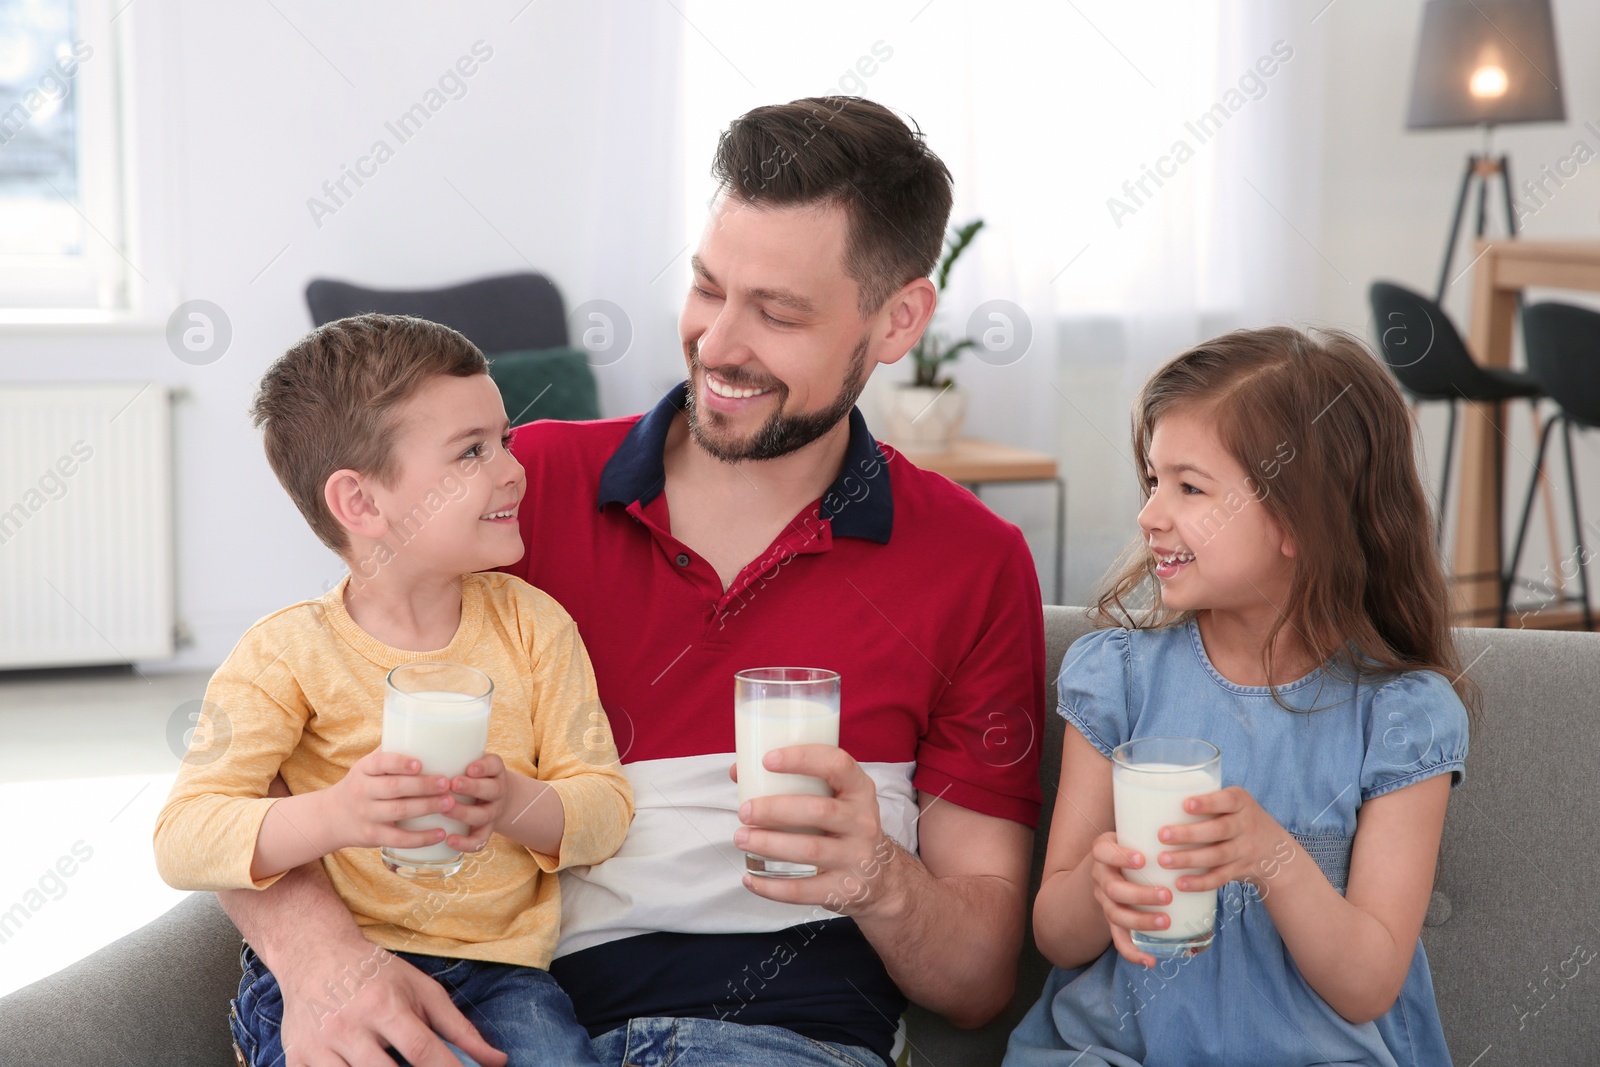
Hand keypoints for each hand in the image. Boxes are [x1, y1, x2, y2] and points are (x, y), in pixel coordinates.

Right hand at [278, 935, 506, 1066]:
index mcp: (385, 1004)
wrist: (315, 954)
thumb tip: (496, 1061)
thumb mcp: (422, 990)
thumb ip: (459, 1029)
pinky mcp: (297, 1060)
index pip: (423, 1051)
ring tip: (392, 1064)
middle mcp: (349, 1026)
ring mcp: (319, 1046)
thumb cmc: (377, 974)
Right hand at [321, 750, 453, 852]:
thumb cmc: (362, 785)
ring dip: (427, 807)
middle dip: (423, 785)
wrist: (331, 817)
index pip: (380, 763)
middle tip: (447, 783)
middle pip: (394, 787)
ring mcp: (367, 815)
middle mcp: (363, 791)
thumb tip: (427, 733)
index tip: (420, 764)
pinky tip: (441, 833)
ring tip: (450, 802)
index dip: (400, 763)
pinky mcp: (373, 836)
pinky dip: (421, 838)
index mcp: (364, 769)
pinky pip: (399, 838)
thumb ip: (390, 753)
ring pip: (399, 811)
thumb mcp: (366, 766)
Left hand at [445, 754, 509, 854]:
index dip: (484, 767)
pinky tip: (450, 840)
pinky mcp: (483, 831)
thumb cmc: (466, 773)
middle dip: (472, 788)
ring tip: (445, 809)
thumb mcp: (465, 759)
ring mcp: (491, 812)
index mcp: (492, 770)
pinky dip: (466, 843)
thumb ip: (445, 750)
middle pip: (491, 790)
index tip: (468, 767)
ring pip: (483, 815)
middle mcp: (496, 791)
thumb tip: (401, 733)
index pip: (494, 765)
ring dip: (465, 812)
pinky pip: (479, 841)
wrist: (490, 799)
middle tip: (452, 784)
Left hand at [731, 745, 902, 917]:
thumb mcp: (834, 798)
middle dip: (775, 810)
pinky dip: (772, 887)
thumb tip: (739, 772)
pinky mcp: (846, 890)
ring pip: (810, 849)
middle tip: (745, 812)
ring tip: (742, 839)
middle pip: (818, 810)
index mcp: (859, 790)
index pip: (837, 764)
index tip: (767, 760)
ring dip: (770, 845)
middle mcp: (863, 822)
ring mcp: (857, 858)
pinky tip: (750, 878)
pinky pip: (805, 890)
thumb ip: (794, 782)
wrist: (880, 877)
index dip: (803, 758)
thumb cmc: (843, 827)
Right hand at [1088, 831, 1171, 967]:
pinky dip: (1132, 953)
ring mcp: (1105, 900)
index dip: (1119, 857)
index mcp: (1104, 852)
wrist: (1108, 868)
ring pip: (1115, 914)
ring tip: (1165, 922)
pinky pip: (1118, 939)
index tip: (1143, 859)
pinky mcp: (1112, 920)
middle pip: (1112, 888)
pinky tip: (1151, 962)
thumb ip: (1157, 828)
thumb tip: (1203, 811)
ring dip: (1140, 921)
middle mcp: (1101, 876)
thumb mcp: (1135, 832)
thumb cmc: (1133, 845)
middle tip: (1166, 895)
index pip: (1103, 851)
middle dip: (1139, 894)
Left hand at [1157, 785, 1293, 894]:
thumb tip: (1149, 797)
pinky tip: (1180, 884)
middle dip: (1189, 834)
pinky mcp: (1240, 870)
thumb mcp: (1231, 801)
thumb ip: (1203, 798)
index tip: (1185, 804)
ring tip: (1163, 860)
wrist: (1274, 849)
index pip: (1227, 800)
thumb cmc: (1235, 817)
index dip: (1208, 803)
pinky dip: (1200, 882)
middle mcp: (1245, 825)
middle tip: (1162, 835)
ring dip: (1189, 859)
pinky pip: (1220, 878)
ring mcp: (1244, 850)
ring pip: (1217, 856)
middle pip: (1219, 830)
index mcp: (1240, 802)